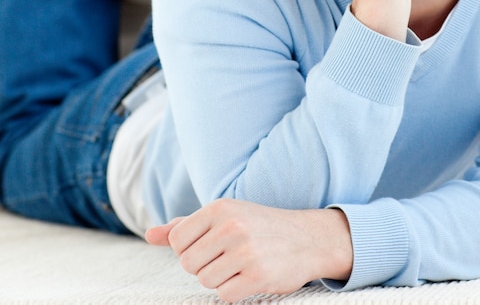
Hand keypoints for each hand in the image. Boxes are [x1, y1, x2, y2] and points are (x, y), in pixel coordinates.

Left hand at [146, 199, 352, 302]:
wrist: (307, 238)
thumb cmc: (258, 226)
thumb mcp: (223, 216)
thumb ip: (184, 226)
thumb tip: (148, 234)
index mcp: (219, 207)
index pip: (177, 241)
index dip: (190, 249)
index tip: (212, 244)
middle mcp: (230, 225)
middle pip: (188, 264)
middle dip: (205, 265)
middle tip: (229, 256)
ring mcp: (245, 251)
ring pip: (205, 281)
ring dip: (220, 279)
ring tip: (242, 263)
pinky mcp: (258, 275)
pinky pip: (224, 295)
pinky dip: (235, 291)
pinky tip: (251, 275)